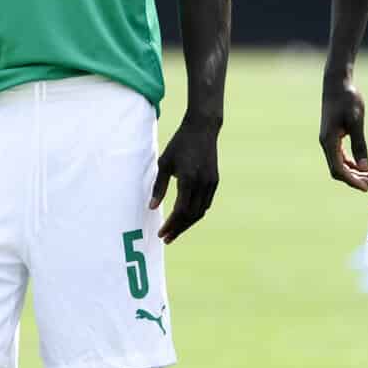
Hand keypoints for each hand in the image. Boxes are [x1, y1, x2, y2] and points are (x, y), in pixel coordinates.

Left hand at [152, 115, 220, 242]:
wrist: (202, 129)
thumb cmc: (179, 144)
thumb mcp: (164, 163)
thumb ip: (159, 187)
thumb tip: (152, 208)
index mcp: (188, 179)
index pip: (180, 211)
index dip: (171, 225)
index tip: (161, 233)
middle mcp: (202, 183)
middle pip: (191, 215)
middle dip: (178, 229)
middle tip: (166, 238)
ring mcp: (211, 183)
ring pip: (200, 212)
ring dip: (187, 224)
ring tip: (175, 231)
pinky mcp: (215, 181)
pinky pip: (206, 203)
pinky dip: (196, 213)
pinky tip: (186, 217)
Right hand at [319, 75, 367, 190]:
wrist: (337, 82)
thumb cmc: (347, 99)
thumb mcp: (356, 121)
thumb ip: (359, 145)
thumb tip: (364, 168)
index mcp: (329, 140)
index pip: (338, 169)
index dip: (352, 181)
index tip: (367, 187)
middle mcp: (326, 143)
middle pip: (338, 170)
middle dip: (355, 179)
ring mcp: (328, 140)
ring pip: (339, 164)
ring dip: (354, 172)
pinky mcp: (332, 135)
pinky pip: (340, 156)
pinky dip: (351, 163)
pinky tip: (364, 165)